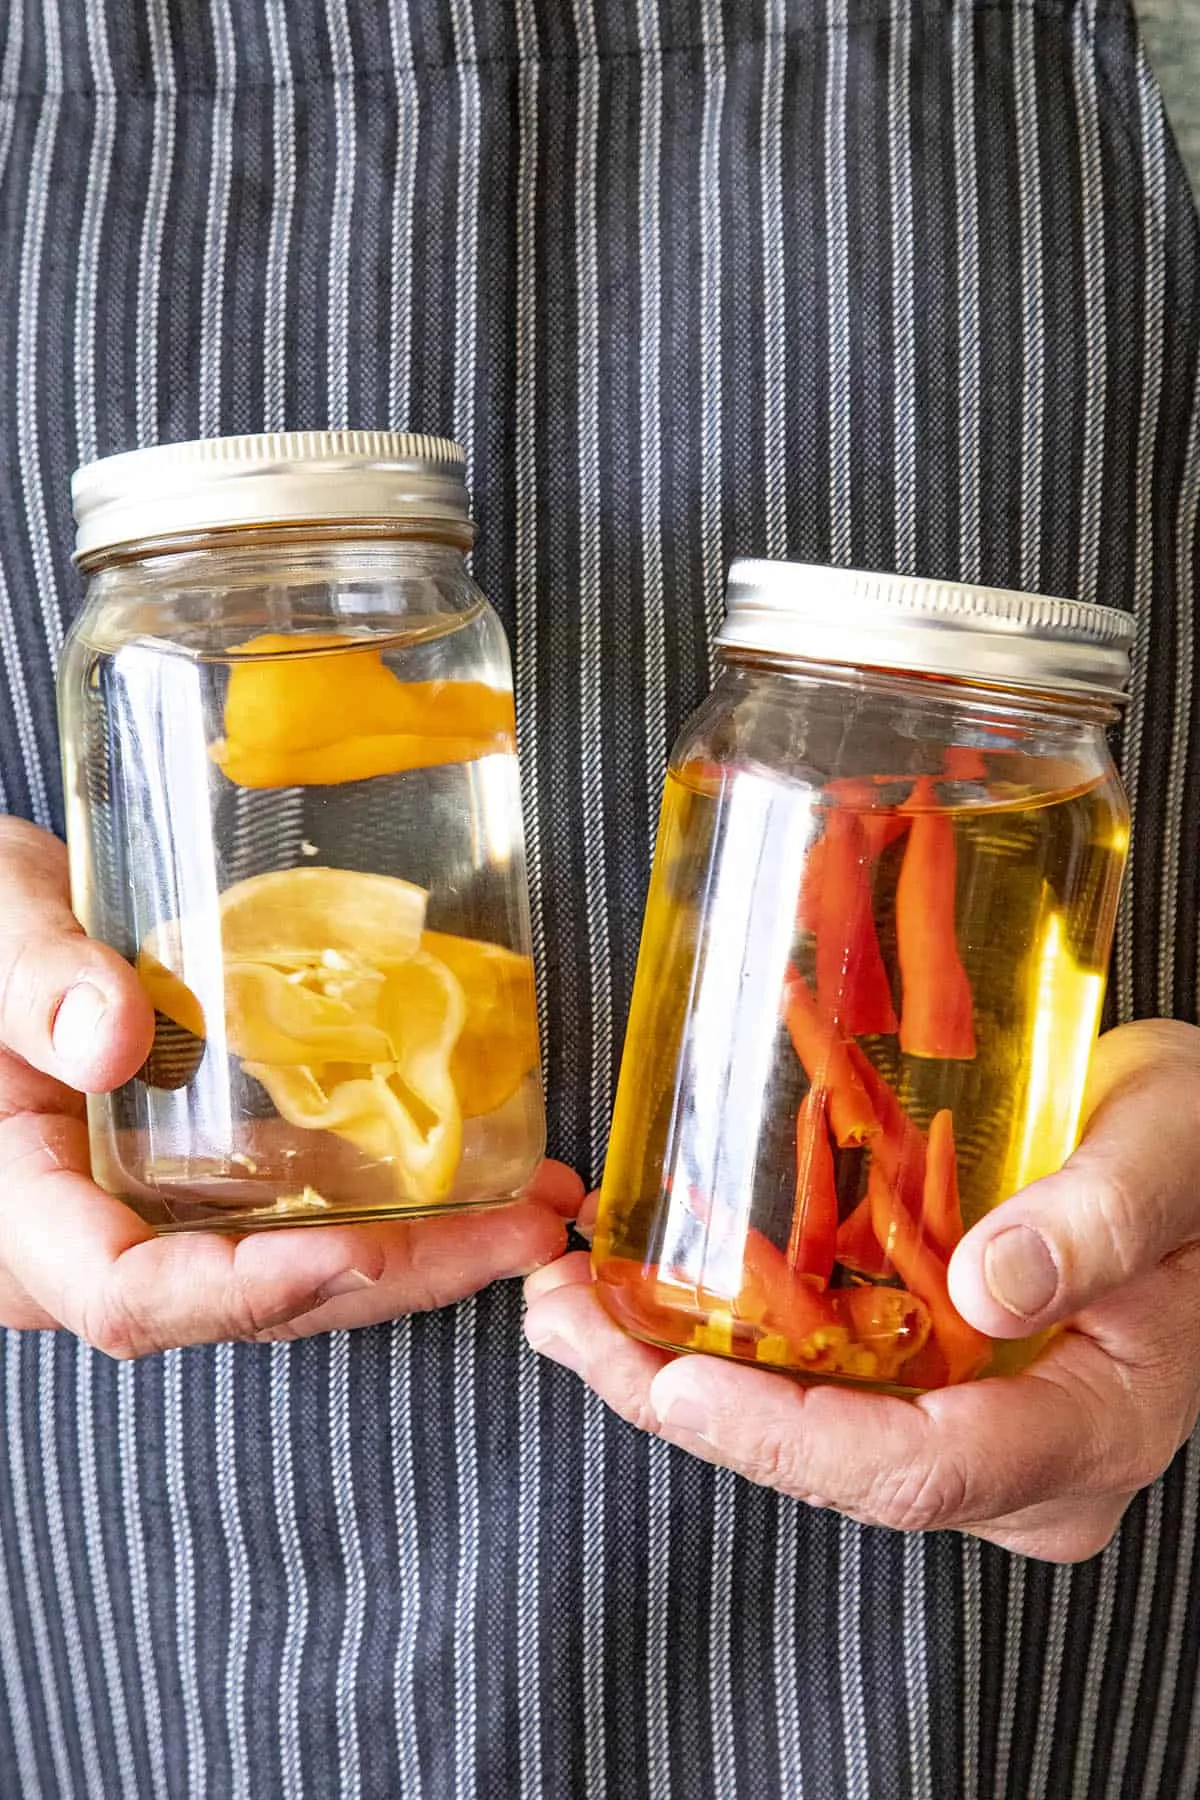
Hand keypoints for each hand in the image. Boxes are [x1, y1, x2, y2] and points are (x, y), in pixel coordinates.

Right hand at [0, 818, 580, 1355]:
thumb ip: (34, 987)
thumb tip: (114, 1038)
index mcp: (23, 1216)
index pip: (133, 1297)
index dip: (253, 1288)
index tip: (363, 1250)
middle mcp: (96, 1239)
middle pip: (252, 1298)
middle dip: (395, 1276)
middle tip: (521, 1232)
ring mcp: (158, 1212)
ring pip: (294, 1260)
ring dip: (423, 1245)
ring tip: (532, 1205)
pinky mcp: (206, 1172)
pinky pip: (302, 1202)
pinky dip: (392, 1191)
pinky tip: (481, 1160)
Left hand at [524, 1020, 1199, 1560]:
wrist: (1194, 1144)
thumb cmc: (1198, 1145)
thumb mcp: (1169, 1150)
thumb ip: (1098, 1219)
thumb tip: (990, 1287)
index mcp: (1089, 1427)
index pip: (920, 1468)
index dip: (788, 1436)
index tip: (673, 1385)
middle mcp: (1016, 1459)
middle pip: (828, 1464)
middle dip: (678, 1399)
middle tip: (561, 1316)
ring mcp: (965, 1423)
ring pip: (800, 1429)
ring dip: (670, 1368)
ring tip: (566, 1298)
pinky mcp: (928, 1379)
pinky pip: (809, 1382)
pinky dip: (719, 1340)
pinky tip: (638, 1290)